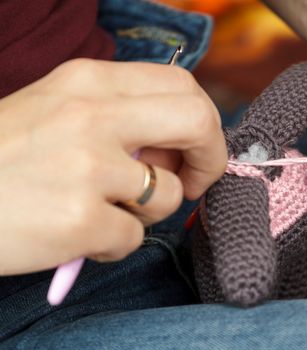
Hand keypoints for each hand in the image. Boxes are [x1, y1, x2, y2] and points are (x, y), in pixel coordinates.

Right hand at [0, 59, 226, 274]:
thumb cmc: (4, 157)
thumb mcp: (57, 112)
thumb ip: (119, 119)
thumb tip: (176, 149)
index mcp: (89, 81)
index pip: (182, 85)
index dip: (203, 121)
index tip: (190, 151)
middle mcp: (91, 115)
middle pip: (197, 120)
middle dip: (209, 158)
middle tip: (190, 184)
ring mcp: (85, 166)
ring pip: (167, 194)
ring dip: (148, 212)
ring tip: (107, 214)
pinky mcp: (77, 218)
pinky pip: (134, 238)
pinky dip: (116, 245)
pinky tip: (82, 238)